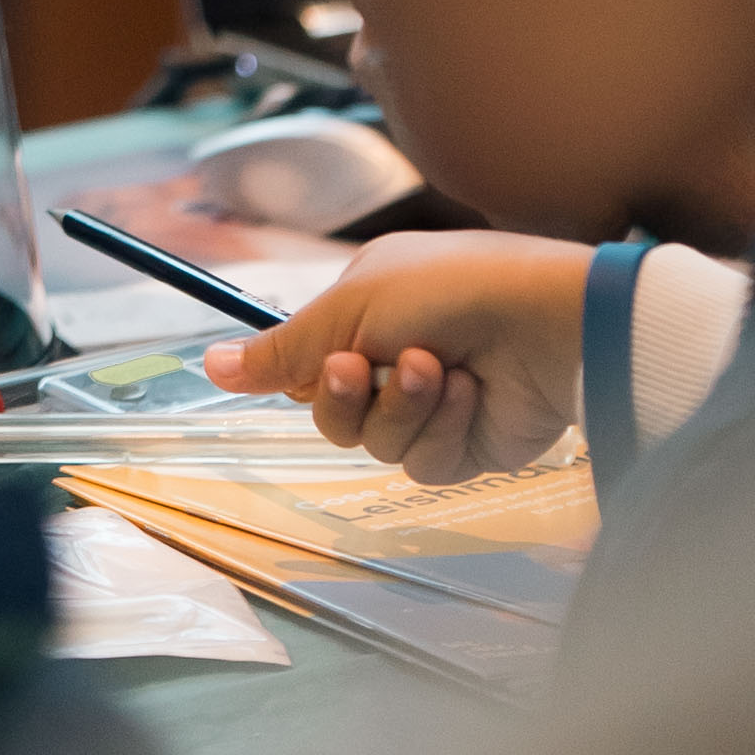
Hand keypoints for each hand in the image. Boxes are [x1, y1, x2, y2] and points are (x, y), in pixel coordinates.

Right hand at [198, 234, 595, 481]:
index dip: (306, 372)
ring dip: (403, 406)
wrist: (546, 326)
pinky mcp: (466, 447)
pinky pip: (424, 464)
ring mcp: (431, 407)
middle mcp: (395, 361)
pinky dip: (444, 429)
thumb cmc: (450, 290)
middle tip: (365, 365)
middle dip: (348, 395)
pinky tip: (471, 393)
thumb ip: (281, 349)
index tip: (319, 360)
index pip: (308, 366)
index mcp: (367, 314)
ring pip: (376, 445)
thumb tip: (208, 365)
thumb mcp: (351, 307)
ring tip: (438, 368)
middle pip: (332, 417)